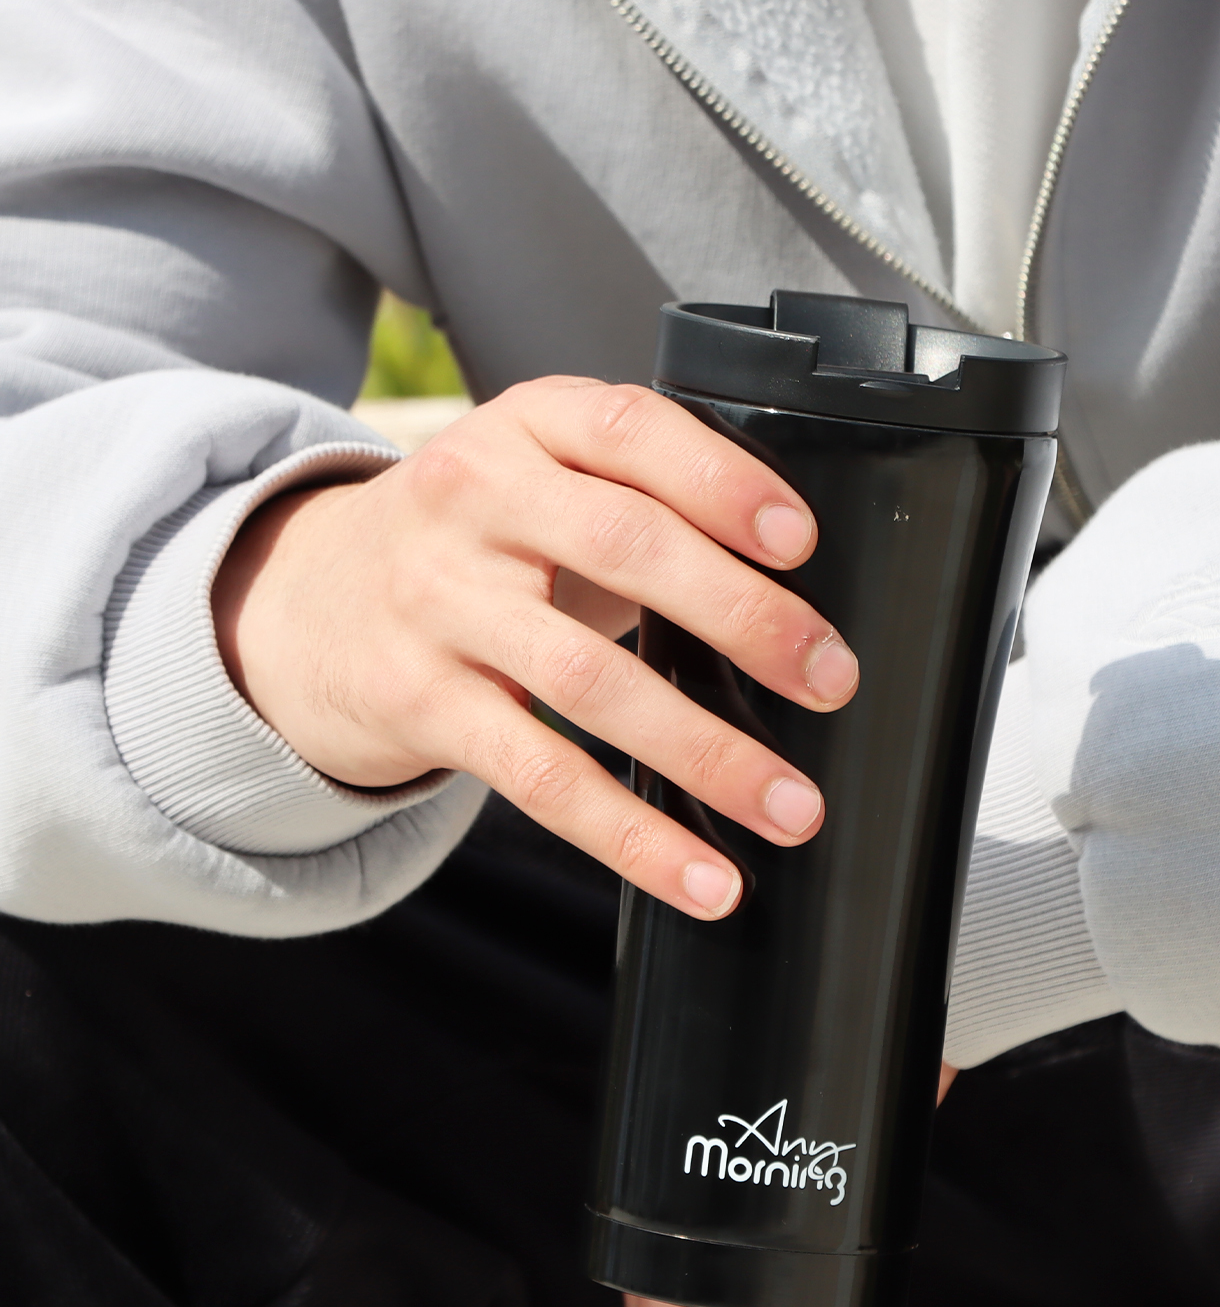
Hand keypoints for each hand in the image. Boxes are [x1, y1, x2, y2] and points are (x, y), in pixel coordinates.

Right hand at [213, 378, 857, 917]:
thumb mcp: (543, 481)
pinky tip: (702, 878)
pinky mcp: (419, 703)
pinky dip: (634, 838)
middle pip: (625, 549)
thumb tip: (802, 599)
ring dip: (707, 752)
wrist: (302, 602)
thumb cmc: (475, 546)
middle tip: (830, 680)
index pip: (631, 431)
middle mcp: (475, 501)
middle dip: (744, 619)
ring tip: (790, 807)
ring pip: (589, 681)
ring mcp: (439, 603)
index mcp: (528, 428)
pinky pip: (542, 777)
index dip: (721, 482)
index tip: (800, 542)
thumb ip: (648, 503)